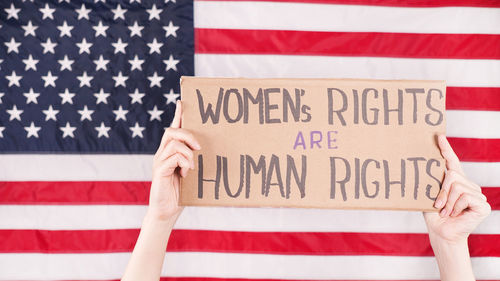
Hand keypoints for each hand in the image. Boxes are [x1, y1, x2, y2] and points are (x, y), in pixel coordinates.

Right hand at [147, 100, 200, 221]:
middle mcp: (163, 153)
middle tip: (200, 147)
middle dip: (188, 134)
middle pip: (172, 131)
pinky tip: (186, 173)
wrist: (166, 212)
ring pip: (174, 142)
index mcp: (171, 152)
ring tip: (193, 166)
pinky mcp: (159, 170)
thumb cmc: (181, 193)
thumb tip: (207, 149)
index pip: (174, 128)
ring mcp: (159, 161)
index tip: (183, 101)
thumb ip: (195, 160)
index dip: (178, 115)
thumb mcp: (191, 173)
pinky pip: (173, 156)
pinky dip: (184, 162)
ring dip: (188, 152)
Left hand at [423, 135, 490, 243]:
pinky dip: (455, 206)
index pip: (452, 162)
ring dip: (447, 201)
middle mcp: (469, 185)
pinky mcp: (483, 204)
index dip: (446, 149)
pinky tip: (456, 215)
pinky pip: (464, 196)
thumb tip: (425, 163)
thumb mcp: (430, 194)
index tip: (438, 136)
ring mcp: (478, 194)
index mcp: (456, 181)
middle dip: (441, 191)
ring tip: (446, 212)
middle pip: (452, 174)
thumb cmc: (434, 214)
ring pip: (457, 185)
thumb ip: (433, 181)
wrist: (441, 232)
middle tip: (438, 205)